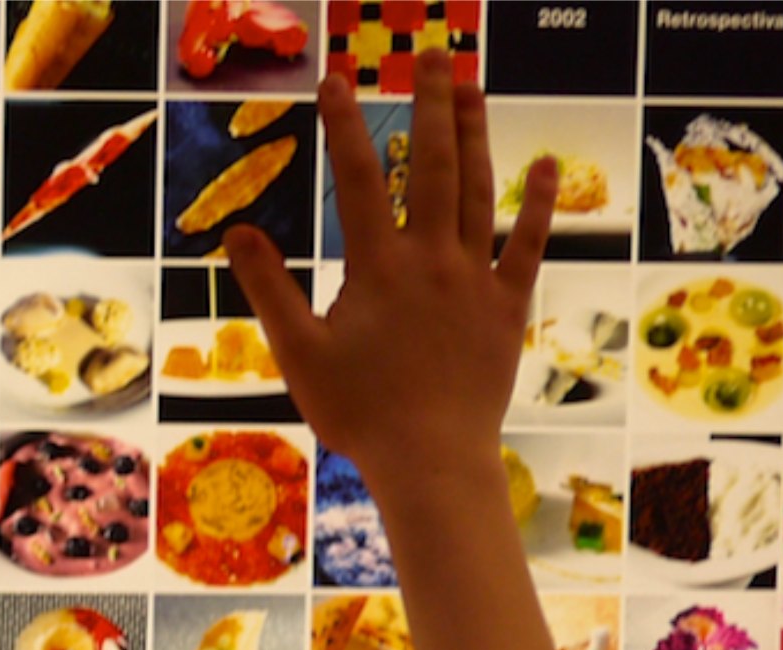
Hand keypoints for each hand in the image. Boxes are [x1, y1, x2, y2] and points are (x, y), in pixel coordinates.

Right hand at [220, 61, 553, 503]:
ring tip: (472, 86)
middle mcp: (432, 259)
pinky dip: (538, 202)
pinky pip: (527, 243)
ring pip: (481, 189)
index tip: (337, 80)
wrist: (431, 459)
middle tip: (432, 56)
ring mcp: (475, 278)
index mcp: (378, 267)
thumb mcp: (298, 354)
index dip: (345, 126)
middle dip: (430, 104)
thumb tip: (236, 233)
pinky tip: (546, 164)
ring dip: (477, 133)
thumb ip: (269, 288)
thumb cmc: (358, 414)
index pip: (359, 179)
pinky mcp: (507, 305)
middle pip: (433, 164)